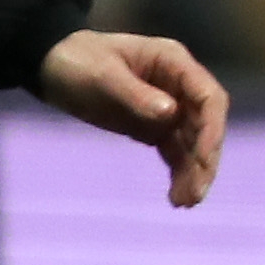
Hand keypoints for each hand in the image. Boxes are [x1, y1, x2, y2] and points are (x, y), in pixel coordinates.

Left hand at [35, 28, 227, 206]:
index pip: (208, 97)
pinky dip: (178, 174)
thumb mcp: (102, 76)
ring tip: (184, 202)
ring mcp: (169, 107)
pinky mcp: (154, 127)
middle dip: (204, 159)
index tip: (202, 159)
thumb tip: (170, 113)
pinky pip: (175, 153)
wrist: (53, 66)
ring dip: (193, 173)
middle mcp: (178, 85)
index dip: (212, 129)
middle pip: (206, 125)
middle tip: (195, 193)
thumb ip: (134, 94)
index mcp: (173, 62)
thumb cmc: (78, 61)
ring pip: (192, 144)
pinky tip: (176, 198)